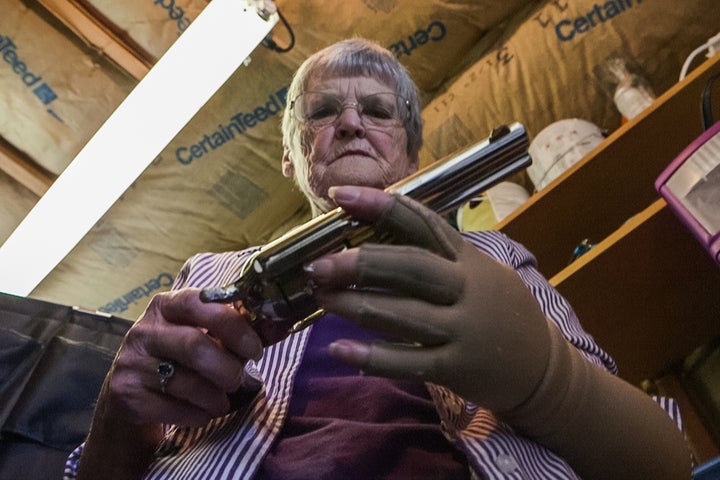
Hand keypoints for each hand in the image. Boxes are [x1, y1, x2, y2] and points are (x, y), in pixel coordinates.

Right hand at [103, 288, 263, 426]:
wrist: (125, 401)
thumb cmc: (172, 362)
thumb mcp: (191, 336)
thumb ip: (222, 332)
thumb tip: (268, 334)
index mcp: (165, 307)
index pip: (201, 303)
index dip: (233, 326)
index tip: (255, 349)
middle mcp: (143, 330)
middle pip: (194, 345)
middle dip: (226, 368)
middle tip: (239, 380)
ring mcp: (130, 363)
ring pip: (185, 382)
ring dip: (215, 398)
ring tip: (222, 401)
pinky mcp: (126, 396)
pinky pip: (175, 409)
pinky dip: (198, 415)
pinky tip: (202, 413)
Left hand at [307, 185, 551, 412]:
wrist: (542, 367)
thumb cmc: (500, 311)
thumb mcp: (480, 271)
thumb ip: (439, 253)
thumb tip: (377, 229)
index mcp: (468, 259)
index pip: (422, 223)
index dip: (381, 206)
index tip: (340, 196)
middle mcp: (468, 289)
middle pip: (411, 267)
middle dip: (361, 264)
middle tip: (318, 265)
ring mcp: (464, 329)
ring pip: (404, 314)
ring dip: (357, 306)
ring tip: (321, 298)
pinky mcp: (458, 367)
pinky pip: (409, 362)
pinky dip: (372, 357)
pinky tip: (339, 350)